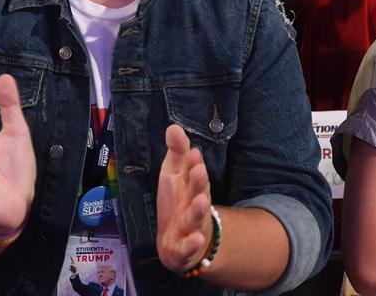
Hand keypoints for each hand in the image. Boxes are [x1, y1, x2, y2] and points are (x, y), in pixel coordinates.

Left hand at [156, 125, 213, 272]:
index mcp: (190, 187)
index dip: (193, 164)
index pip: (193, 173)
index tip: (193, 152)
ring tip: (201, 200)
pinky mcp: (184, 248)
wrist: (178, 241)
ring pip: (196, 218)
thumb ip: (176, 153)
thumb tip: (174, 126)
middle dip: (199, 182)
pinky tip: (195, 239)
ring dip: (199, 210)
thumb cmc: (178, 202)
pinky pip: (188, 247)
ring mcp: (191, 227)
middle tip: (199, 171)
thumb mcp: (174, 175)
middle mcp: (194, 206)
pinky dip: (192, 245)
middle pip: (198, 193)